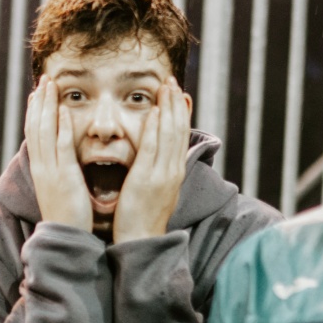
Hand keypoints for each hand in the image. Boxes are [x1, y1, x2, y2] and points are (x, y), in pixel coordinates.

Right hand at [25, 79, 93, 231]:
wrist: (65, 237)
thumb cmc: (67, 216)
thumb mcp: (58, 189)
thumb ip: (59, 171)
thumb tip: (62, 158)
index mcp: (40, 169)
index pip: (33, 133)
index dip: (35, 111)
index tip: (37, 94)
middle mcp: (42, 166)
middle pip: (36, 127)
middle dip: (39, 102)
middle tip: (43, 80)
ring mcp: (51, 171)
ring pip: (44, 132)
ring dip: (47, 106)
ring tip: (50, 85)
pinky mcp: (64, 176)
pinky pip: (61, 147)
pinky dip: (61, 127)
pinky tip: (64, 110)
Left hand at [112, 80, 191, 244]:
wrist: (141, 240)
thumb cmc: (144, 216)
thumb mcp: (158, 189)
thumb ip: (160, 170)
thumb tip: (160, 154)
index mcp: (175, 172)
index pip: (181, 136)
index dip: (181, 113)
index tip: (180, 93)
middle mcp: (173, 170)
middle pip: (179, 130)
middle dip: (176, 104)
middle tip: (173, 81)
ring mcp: (162, 174)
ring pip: (169, 134)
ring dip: (168, 108)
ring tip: (166, 87)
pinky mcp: (146, 179)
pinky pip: (152, 149)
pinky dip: (154, 128)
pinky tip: (153, 111)